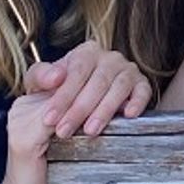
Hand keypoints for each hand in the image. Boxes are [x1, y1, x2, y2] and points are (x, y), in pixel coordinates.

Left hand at [24, 40, 152, 137]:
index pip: (75, 72)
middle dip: (79, 109)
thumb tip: (55, 77)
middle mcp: (109, 58)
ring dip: (104, 110)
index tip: (49, 118)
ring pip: (119, 87)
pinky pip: (143, 92)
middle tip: (65, 130)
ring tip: (90, 130)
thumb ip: (40, 76)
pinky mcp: (142, 85)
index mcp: (86, 52)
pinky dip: (137, 102)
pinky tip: (128, 115)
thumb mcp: (41, 83)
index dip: (62, 97)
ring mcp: (128, 70)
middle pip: (97, 81)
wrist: (80, 101)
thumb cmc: (60, 91)